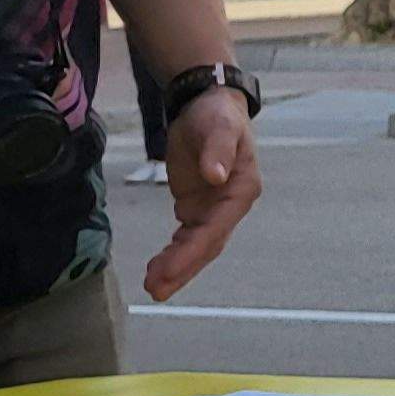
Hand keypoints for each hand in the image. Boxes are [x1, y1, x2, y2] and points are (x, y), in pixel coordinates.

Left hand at [142, 91, 258, 301]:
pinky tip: (155, 269)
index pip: (216, 228)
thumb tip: (216, 175)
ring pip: (197, 246)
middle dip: (183, 268)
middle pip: (207, 244)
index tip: (167, 270)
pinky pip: (186, 238)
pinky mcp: (196, 207)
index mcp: (241, 190)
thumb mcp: (217, 127)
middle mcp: (231, 206)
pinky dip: (172, 254)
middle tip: (156, 289)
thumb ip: (218, 149)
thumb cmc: (216, 114)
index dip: (191, 252)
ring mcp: (214, 209)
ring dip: (177, 268)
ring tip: (153, 288)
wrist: (208, 105)